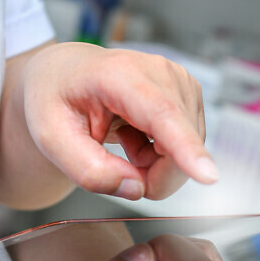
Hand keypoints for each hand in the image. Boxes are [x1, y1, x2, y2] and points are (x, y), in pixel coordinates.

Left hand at [21, 42, 217, 200]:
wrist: (66, 73)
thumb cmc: (56, 98)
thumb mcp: (50, 139)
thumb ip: (88, 170)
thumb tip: (135, 188)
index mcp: (119, 75)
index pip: (161, 114)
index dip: (186, 148)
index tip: (208, 176)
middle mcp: (160, 72)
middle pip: (179, 144)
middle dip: (153, 176)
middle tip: (114, 168)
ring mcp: (180, 81)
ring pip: (188, 150)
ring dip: (156, 164)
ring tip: (123, 143)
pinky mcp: (189, 93)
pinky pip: (189, 144)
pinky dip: (164, 154)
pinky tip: (138, 138)